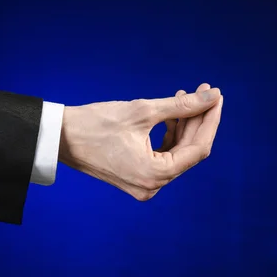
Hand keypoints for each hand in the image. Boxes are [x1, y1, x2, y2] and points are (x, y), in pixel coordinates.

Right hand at [58, 83, 223, 200]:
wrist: (60, 137)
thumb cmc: (96, 124)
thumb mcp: (143, 112)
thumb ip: (181, 105)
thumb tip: (212, 96)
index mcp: (155, 175)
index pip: (198, 149)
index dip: (210, 120)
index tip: (216, 97)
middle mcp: (152, 186)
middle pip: (187, 151)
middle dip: (197, 119)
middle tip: (204, 91)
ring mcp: (143, 184)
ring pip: (175, 152)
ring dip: (183, 125)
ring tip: (187, 96)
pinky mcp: (136, 177)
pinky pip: (161, 156)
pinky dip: (168, 135)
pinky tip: (172, 114)